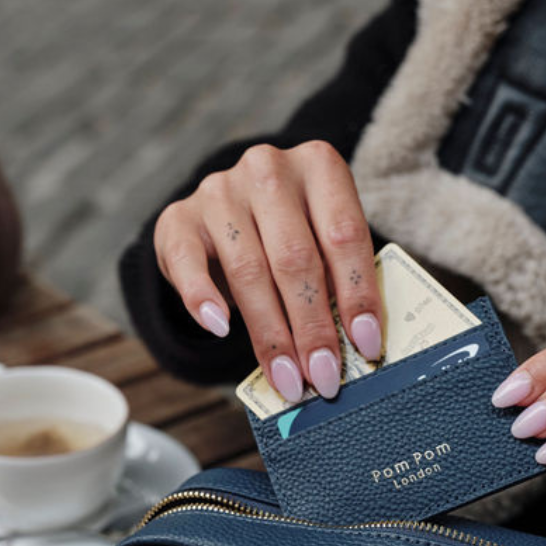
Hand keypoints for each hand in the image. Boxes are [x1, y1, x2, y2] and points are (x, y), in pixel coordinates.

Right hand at [153, 141, 383, 399]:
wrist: (233, 212)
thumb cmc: (297, 236)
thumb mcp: (327, 244)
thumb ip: (341, 282)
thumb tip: (358, 348)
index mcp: (320, 167)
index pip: (344, 235)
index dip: (357, 295)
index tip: (366, 346)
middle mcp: (268, 169)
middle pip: (295, 258)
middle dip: (312, 327)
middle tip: (324, 377)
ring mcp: (220, 190)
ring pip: (248, 270)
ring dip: (271, 334)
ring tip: (288, 378)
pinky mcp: (179, 217)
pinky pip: (188, 263)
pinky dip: (203, 299)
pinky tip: (221, 329)